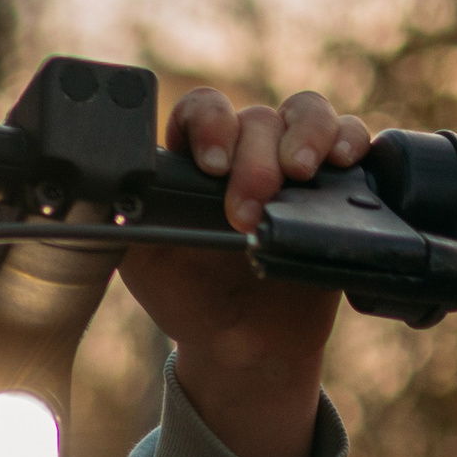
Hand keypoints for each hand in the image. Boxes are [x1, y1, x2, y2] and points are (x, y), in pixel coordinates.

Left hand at [120, 89, 370, 456]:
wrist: (242, 345)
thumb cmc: (188, 297)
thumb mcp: (141, 263)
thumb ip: (125, 220)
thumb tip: (103, 192)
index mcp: (197, 160)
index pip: (202, 111)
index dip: (209, 125)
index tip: (210, 165)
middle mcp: (246, 151)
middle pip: (256, 119)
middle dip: (254, 160)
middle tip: (247, 210)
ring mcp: (292, 163)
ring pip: (306, 112)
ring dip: (306, 135)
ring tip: (299, 174)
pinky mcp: (336, 184)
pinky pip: (353, 138)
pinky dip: (352, 140)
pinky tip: (342, 162)